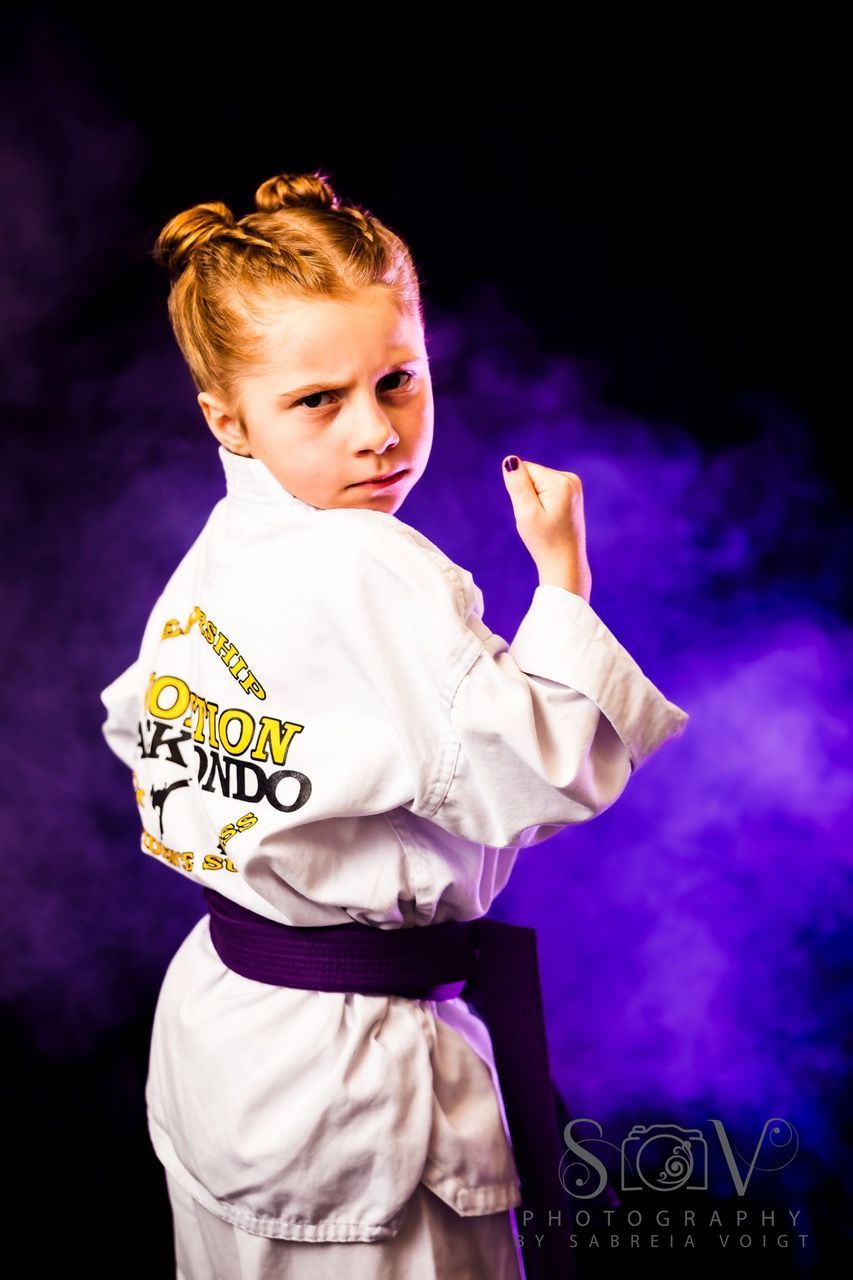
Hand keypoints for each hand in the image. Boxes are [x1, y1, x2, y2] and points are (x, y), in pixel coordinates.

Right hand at [501, 456, 591, 602]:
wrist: (564, 562)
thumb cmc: (544, 541)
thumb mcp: (526, 513)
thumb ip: (518, 485)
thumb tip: (510, 460)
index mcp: (560, 482)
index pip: (525, 470)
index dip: (520, 492)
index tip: (532, 512)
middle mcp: (570, 479)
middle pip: (532, 475)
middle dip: (528, 495)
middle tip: (537, 519)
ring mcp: (574, 485)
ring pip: (538, 482)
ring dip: (535, 500)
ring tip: (545, 520)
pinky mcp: (572, 493)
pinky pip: (546, 489)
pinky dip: (543, 503)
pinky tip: (551, 518)